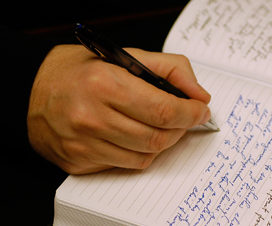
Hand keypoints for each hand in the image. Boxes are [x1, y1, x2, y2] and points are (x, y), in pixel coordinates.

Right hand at [28, 45, 210, 173]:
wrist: (32, 92)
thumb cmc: (81, 71)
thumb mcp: (126, 55)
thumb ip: (171, 69)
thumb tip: (200, 96)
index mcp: (105, 84)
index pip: (163, 110)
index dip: (190, 113)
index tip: (201, 111)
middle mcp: (91, 117)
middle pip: (158, 137)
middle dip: (181, 129)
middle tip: (184, 118)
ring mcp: (83, 144)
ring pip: (146, 156)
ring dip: (163, 142)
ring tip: (160, 125)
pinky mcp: (79, 162)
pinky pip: (127, 165)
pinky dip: (141, 153)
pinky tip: (136, 136)